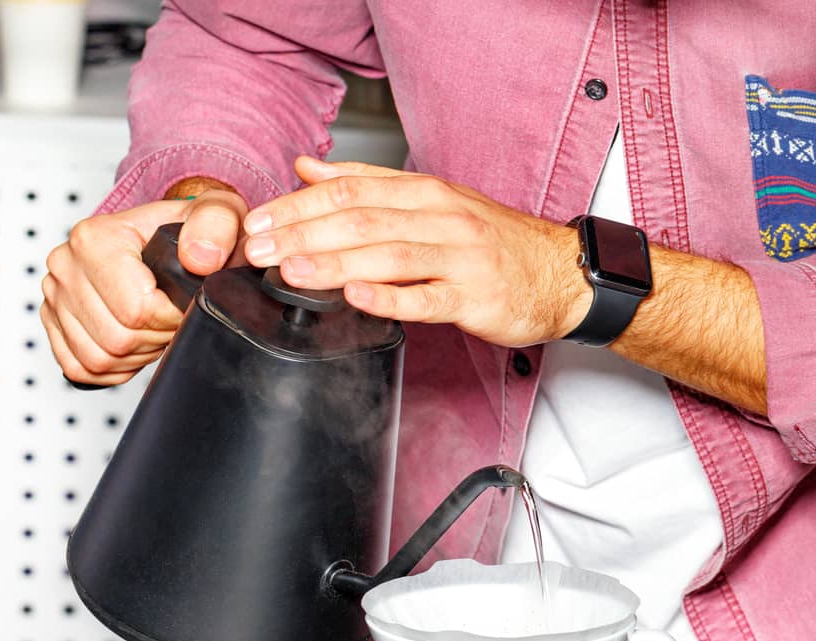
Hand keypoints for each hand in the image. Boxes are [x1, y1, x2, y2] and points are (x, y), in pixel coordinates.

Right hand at [42, 187, 246, 385]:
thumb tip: (200, 257)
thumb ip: (215, 225)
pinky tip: (130, 344)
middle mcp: (66, 265)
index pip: (136, 309)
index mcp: (95, 238)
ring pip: (98, 358)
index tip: (181, 308)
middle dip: (154, 339)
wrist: (161, 237)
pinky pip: (80, 367)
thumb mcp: (214, 215)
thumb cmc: (183, 232)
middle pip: (117, 339)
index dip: (169, 320)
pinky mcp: (52, 321)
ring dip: (134, 356)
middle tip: (168, 320)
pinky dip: (111, 368)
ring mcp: (55, 295)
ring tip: (150, 329)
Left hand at [242, 157, 589, 346]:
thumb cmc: (490, 244)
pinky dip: (389, 297)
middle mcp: (438, 216)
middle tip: (258, 249)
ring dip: (334, 262)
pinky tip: (357, 297)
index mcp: (422, 192)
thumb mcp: (428, 202)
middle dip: (303, 233)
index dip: (298, 205)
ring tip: (292, 270)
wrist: (558, 273)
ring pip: (387, 255)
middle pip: (360, 218)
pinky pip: (426, 298)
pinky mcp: (472, 297)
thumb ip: (367, 185)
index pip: (349, 189)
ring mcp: (457, 256)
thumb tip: (308, 167)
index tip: (257, 222)